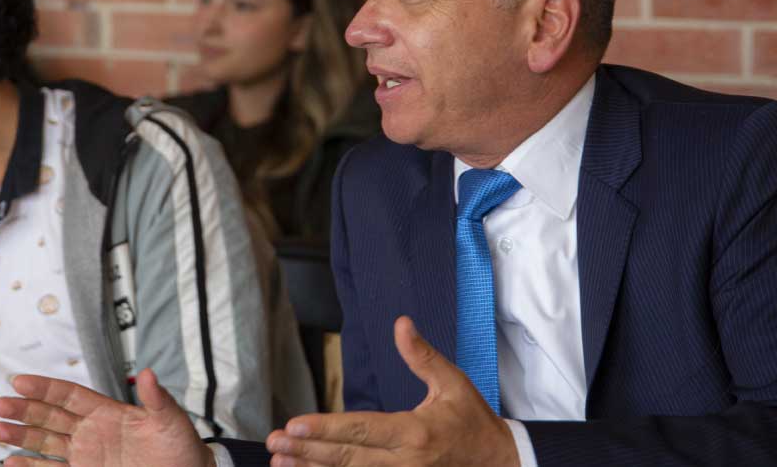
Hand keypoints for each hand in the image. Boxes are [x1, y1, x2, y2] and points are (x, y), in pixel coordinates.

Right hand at [0, 368, 214, 466]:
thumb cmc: (181, 448)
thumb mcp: (171, 422)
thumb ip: (157, 400)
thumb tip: (148, 373)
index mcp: (107, 412)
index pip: (69, 395)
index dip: (44, 388)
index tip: (19, 381)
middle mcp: (90, 432)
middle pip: (50, 417)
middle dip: (24, 411)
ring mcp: (86, 456)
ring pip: (45, 444)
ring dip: (21, 438)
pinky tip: (11, 464)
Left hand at [265, 316, 517, 466]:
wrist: (500, 463)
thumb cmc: (473, 421)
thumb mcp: (453, 383)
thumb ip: (422, 356)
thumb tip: (401, 324)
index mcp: (416, 432)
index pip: (361, 429)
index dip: (326, 428)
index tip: (294, 424)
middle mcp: (406, 462)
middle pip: (347, 457)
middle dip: (307, 451)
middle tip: (275, 442)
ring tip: (280, 460)